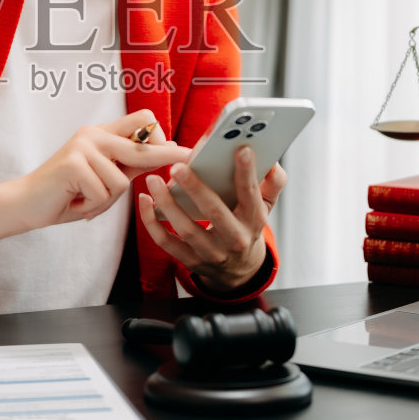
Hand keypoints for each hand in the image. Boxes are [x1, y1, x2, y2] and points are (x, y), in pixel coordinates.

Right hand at [12, 109, 191, 229]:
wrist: (26, 204)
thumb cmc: (66, 193)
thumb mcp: (103, 178)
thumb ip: (129, 164)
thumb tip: (165, 150)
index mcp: (100, 135)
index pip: (140, 121)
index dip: (160, 137)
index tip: (180, 149)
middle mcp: (92, 135)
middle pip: (140, 146)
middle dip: (166, 156)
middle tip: (189, 155)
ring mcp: (82, 147)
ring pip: (122, 181)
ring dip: (107, 201)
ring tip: (86, 200)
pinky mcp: (73, 164)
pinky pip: (104, 193)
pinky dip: (93, 206)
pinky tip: (75, 202)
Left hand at [137, 143, 286, 292]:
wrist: (239, 270)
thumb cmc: (248, 227)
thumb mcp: (266, 207)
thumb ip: (273, 184)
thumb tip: (273, 162)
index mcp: (254, 221)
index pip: (250, 194)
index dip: (247, 172)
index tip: (241, 149)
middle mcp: (234, 238)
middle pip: (214, 212)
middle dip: (195, 188)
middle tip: (178, 167)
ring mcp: (211, 252)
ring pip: (186, 228)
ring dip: (167, 203)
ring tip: (154, 180)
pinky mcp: (190, 260)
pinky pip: (167, 242)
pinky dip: (152, 222)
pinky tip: (145, 200)